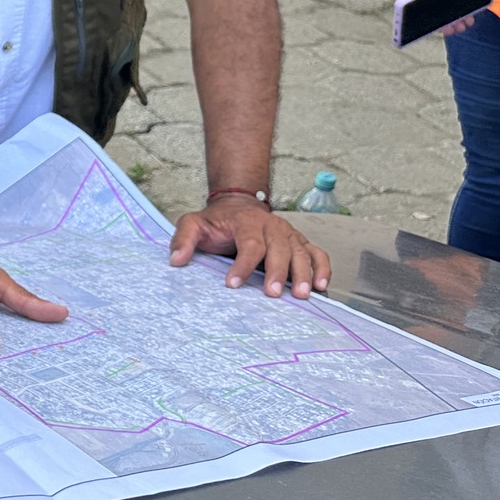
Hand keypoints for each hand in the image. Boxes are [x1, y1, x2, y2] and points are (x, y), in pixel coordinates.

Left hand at [170, 196, 330, 297]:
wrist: (238, 205)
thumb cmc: (217, 222)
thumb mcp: (194, 224)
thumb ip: (183, 239)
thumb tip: (175, 260)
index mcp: (247, 223)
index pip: (249, 244)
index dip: (242, 265)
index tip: (232, 284)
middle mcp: (272, 227)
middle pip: (279, 249)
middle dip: (277, 272)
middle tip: (272, 294)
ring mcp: (289, 235)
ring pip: (301, 252)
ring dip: (304, 273)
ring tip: (302, 294)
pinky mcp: (300, 243)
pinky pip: (318, 254)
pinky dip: (323, 268)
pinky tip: (322, 286)